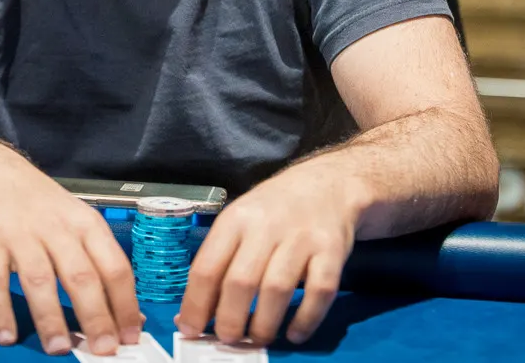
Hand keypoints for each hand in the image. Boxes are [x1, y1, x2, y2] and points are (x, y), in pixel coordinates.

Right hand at [0, 158, 142, 355]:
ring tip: (59, 348)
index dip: (125, 304)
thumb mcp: (77, 223)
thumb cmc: (41, 206)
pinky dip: (0, 311)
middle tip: (102, 350)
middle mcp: (56, 227)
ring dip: (50, 318)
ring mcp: (20, 233)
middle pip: (80, 275)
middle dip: (94, 317)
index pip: (114, 266)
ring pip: (39, 280)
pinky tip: (7, 336)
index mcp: (85, 224)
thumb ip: (100, 264)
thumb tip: (129, 317)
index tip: (130, 336)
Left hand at [175, 165, 362, 345]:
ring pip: (277, 289)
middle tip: (227, 339)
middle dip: (230, 320)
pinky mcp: (332, 250)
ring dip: (264, 324)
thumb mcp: (240, 221)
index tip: (192, 330)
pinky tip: (294, 334)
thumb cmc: (273, 209)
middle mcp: (266, 226)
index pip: (207, 267)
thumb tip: (193, 313)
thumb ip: (218, 261)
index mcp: (235, 219)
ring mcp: (301, 238)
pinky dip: (306, 319)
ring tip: (257, 340)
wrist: (326, 184)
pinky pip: (320, 292)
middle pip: (241, 281)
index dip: (197, 305)